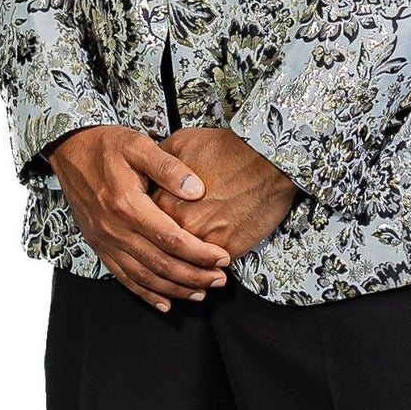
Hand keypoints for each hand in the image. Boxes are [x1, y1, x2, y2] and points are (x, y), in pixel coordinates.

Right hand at [45, 125, 232, 312]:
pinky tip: (164, 301)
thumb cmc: (106, 145)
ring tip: (201, 293)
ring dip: (174, 289)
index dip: (199, 252)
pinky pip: (123, 277)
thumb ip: (169, 167)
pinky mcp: (99, 245)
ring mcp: (105, 240)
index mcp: (127, 204)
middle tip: (219, 280)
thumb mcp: (138, 145)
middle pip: (160, 263)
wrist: (70, 150)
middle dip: (194, 276)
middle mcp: (114, 228)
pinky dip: (145, 293)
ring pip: (144, 276)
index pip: (171, 239)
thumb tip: (197, 190)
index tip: (222, 257)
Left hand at [150, 127, 300, 260]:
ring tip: (191, 262)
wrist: (265, 161)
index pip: (146, 222)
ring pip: (187, 262)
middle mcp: (181, 225)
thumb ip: (158, 162)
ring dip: (186, 265)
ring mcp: (204, 241)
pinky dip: (210, 266)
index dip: (150, 222)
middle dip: (166, 246)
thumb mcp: (181, 143)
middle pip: (164, 245)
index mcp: (164, 201)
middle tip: (172, 245)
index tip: (155, 222)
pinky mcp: (228, 251)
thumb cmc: (226, 149)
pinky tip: (209, 263)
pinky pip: (212, 267)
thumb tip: (147, 171)